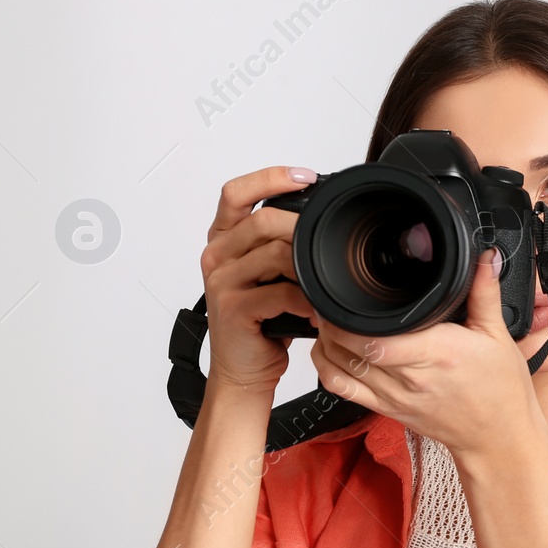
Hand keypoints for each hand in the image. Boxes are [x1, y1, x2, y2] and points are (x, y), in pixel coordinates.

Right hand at [199, 166, 317, 396]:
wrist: (243, 371)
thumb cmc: (260, 324)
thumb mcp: (268, 276)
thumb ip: (280, 247)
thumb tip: (318, 224)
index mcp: (223, 241)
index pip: (236, 193)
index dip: (270, 178)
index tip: (305, 176)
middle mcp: (217, 256)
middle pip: (263, 221)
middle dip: (303, 229)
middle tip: (330, 244)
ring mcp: (222, 281)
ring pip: (276, 254)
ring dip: (311, 269)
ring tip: (326, 284)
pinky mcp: (233, 308)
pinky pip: (282, 291)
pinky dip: (308, 300)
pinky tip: (317, 309)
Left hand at [308, 247, 547, 462]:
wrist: (498, 438)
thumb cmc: (500, 392)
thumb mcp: (499, 336)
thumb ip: (484, 293)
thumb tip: (485, 257)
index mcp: (438, 353)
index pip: (378, 341)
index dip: (351, 319)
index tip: (347, 294)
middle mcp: (411, 378)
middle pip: (351, 349)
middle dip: (333, 322)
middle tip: (333, 300)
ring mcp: (395, 397)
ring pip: (340, 369)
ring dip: (326, 342)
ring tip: (328, 320)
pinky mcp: (387, 409)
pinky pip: (343, 390)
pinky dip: (326, 368)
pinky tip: (328, 350)